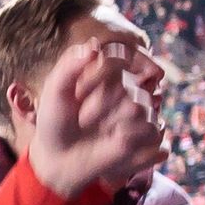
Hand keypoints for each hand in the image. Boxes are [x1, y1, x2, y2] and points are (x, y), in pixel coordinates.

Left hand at [18, 36, 169, 200]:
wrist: (60, 158)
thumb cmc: (56, 123)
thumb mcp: (55, 92)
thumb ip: (70, 66)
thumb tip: (93, 45)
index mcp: (108, 71)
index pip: (116, 59)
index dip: (95, 78)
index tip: (77, 94)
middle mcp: (128, 87)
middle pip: (124, 86)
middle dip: (98, 105)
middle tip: (82, 119)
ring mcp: (142, 108)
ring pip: (136, 107)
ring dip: (110, 123)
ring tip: (97, 131)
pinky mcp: (149, 131)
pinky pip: (148, 129)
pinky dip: (125, 138)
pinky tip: (112, 142)